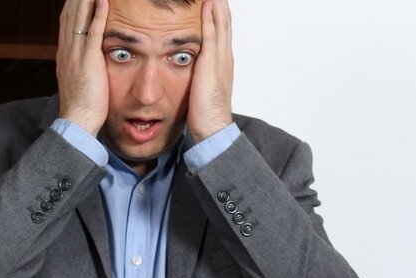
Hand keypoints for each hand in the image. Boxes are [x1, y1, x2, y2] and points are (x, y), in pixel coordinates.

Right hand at [56, 0, 108, 134]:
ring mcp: (76, 54)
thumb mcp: (77, 81)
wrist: (77, 120)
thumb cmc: (81, 106)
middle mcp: (66, 50)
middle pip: (70, 14)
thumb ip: (81, 67)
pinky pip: (93, 31)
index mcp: (64, 55)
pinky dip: (98, 13)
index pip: (66, 23)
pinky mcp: (88, 60)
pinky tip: (103, 0)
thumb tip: (88, 63)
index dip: (72, 6)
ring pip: (79, 17)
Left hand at [187, 0, 234, 141]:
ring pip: (221, 23)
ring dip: (217, 5)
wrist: (213, 127)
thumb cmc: (205, 113)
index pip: (222, 31)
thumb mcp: (201, 87)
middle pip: (225, 22)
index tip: (215, 0)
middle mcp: (225, 57)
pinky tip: (207, 3)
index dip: (219, 14)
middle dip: (220, 4)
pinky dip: (210, 17)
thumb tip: (190, 71)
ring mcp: (220, 59)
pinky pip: (212, 33)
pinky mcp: (211, 63)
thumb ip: (198, 75)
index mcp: (222, 63)